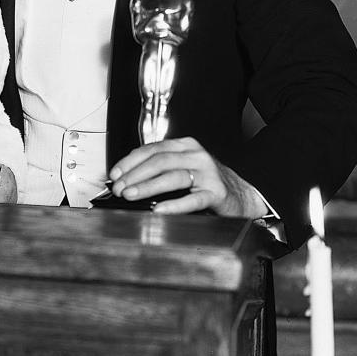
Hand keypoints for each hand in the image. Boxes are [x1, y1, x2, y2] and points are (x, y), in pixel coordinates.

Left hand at [102, 137, 267, 217]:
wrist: (241, 196)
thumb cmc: (207, 182)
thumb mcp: (183, 168)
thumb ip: (160, 169)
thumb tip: (127, 178)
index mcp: (185, 146)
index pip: (151, 149)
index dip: (130, 161)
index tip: (115, 174)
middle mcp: (196, 155)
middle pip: (159, 161)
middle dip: (135, 175)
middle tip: (120, 188)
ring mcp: (207, 173)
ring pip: (172, 176)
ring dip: (148, 186)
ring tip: (132, 195)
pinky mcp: (216, 192)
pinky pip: (192, 198)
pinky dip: (174, 204)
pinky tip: (159, 209)